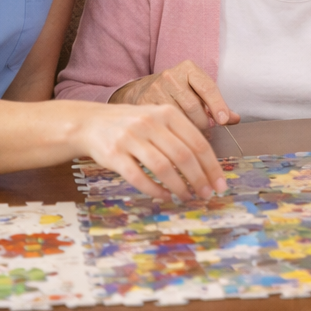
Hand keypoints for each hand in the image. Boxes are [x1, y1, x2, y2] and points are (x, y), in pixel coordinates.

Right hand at [74, 101, 226, 202]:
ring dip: (179, 187)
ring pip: (163, 167)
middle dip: (199, 180)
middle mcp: (150, 122)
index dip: (212, 166)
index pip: (198, 142)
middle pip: (183, 156)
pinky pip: (139, 177)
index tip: (220, 184)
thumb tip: (209, 165)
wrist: (91, 123)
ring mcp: (131, 138)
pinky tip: (164, 196)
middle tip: (207, 195)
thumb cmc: (132, 125)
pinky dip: (155, 190)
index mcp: (167, 113)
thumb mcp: (158, 119)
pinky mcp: (114, 154)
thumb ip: (182, 135)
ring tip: (187, 197)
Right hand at [109, 59, 237, 130]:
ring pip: (179, 117)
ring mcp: (156, 90)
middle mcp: (171, 76)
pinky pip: (165, 124)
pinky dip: (175, 132)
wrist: (142, 90)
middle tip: (207, 129)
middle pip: (194, 105)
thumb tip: (235, 119)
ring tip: (193, 132)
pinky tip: (178, 133)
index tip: (224, 120)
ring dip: (190, 129)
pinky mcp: (145, 105)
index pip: (207, 87)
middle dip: (204, 121)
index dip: (218, 105)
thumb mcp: (197, 89)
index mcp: (189, 68)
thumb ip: (216, 104)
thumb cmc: (177, 91)